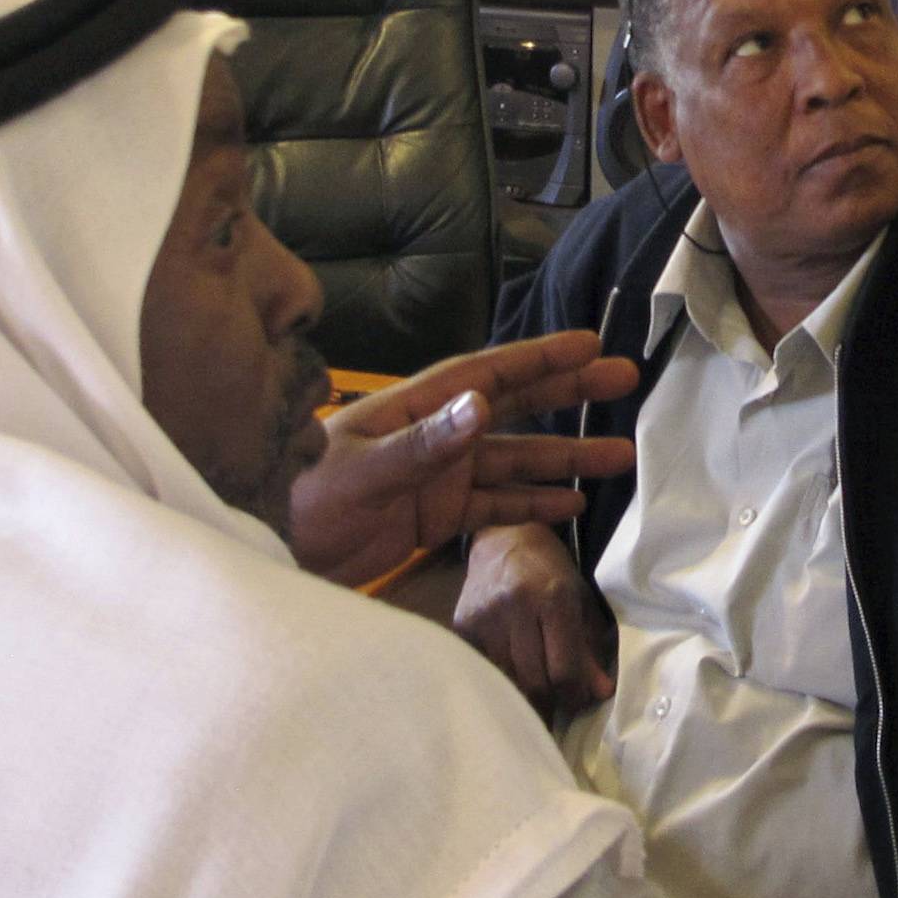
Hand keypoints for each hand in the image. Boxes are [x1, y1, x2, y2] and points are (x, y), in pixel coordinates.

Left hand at [282, 330, 635, 586]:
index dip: (539, 357)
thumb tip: (482, 406)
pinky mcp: (434, 517)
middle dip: (567, 393)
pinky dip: (533, 504)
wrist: (272, 554)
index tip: (589, 344)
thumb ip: (422, 444)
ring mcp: (437, 476)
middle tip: (624, 379)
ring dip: (563, 457)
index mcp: (413, 408)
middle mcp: (433, 435)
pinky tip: (571, 504)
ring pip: (514, 459)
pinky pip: (495, 505)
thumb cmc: (301, 502)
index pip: (487, 373)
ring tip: (617, 455)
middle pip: (513, 406)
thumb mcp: (360, 472)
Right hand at [455, 521, 614, 715]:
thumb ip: (590, 648)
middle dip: (549, 702)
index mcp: (553, 598)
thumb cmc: (550, 571)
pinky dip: (498, 676)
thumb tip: (600, 693)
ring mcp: (485, 615)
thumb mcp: (579, 601)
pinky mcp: (462, 623)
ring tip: (536, 693)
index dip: (573, 696)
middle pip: (533, 681)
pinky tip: (510, 672)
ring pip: (506, 679)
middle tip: (557, 705)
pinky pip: (483, 667)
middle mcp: (516, 606)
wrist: (505, 538)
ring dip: (523, 693)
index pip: (563, 670)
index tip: (576, 702)